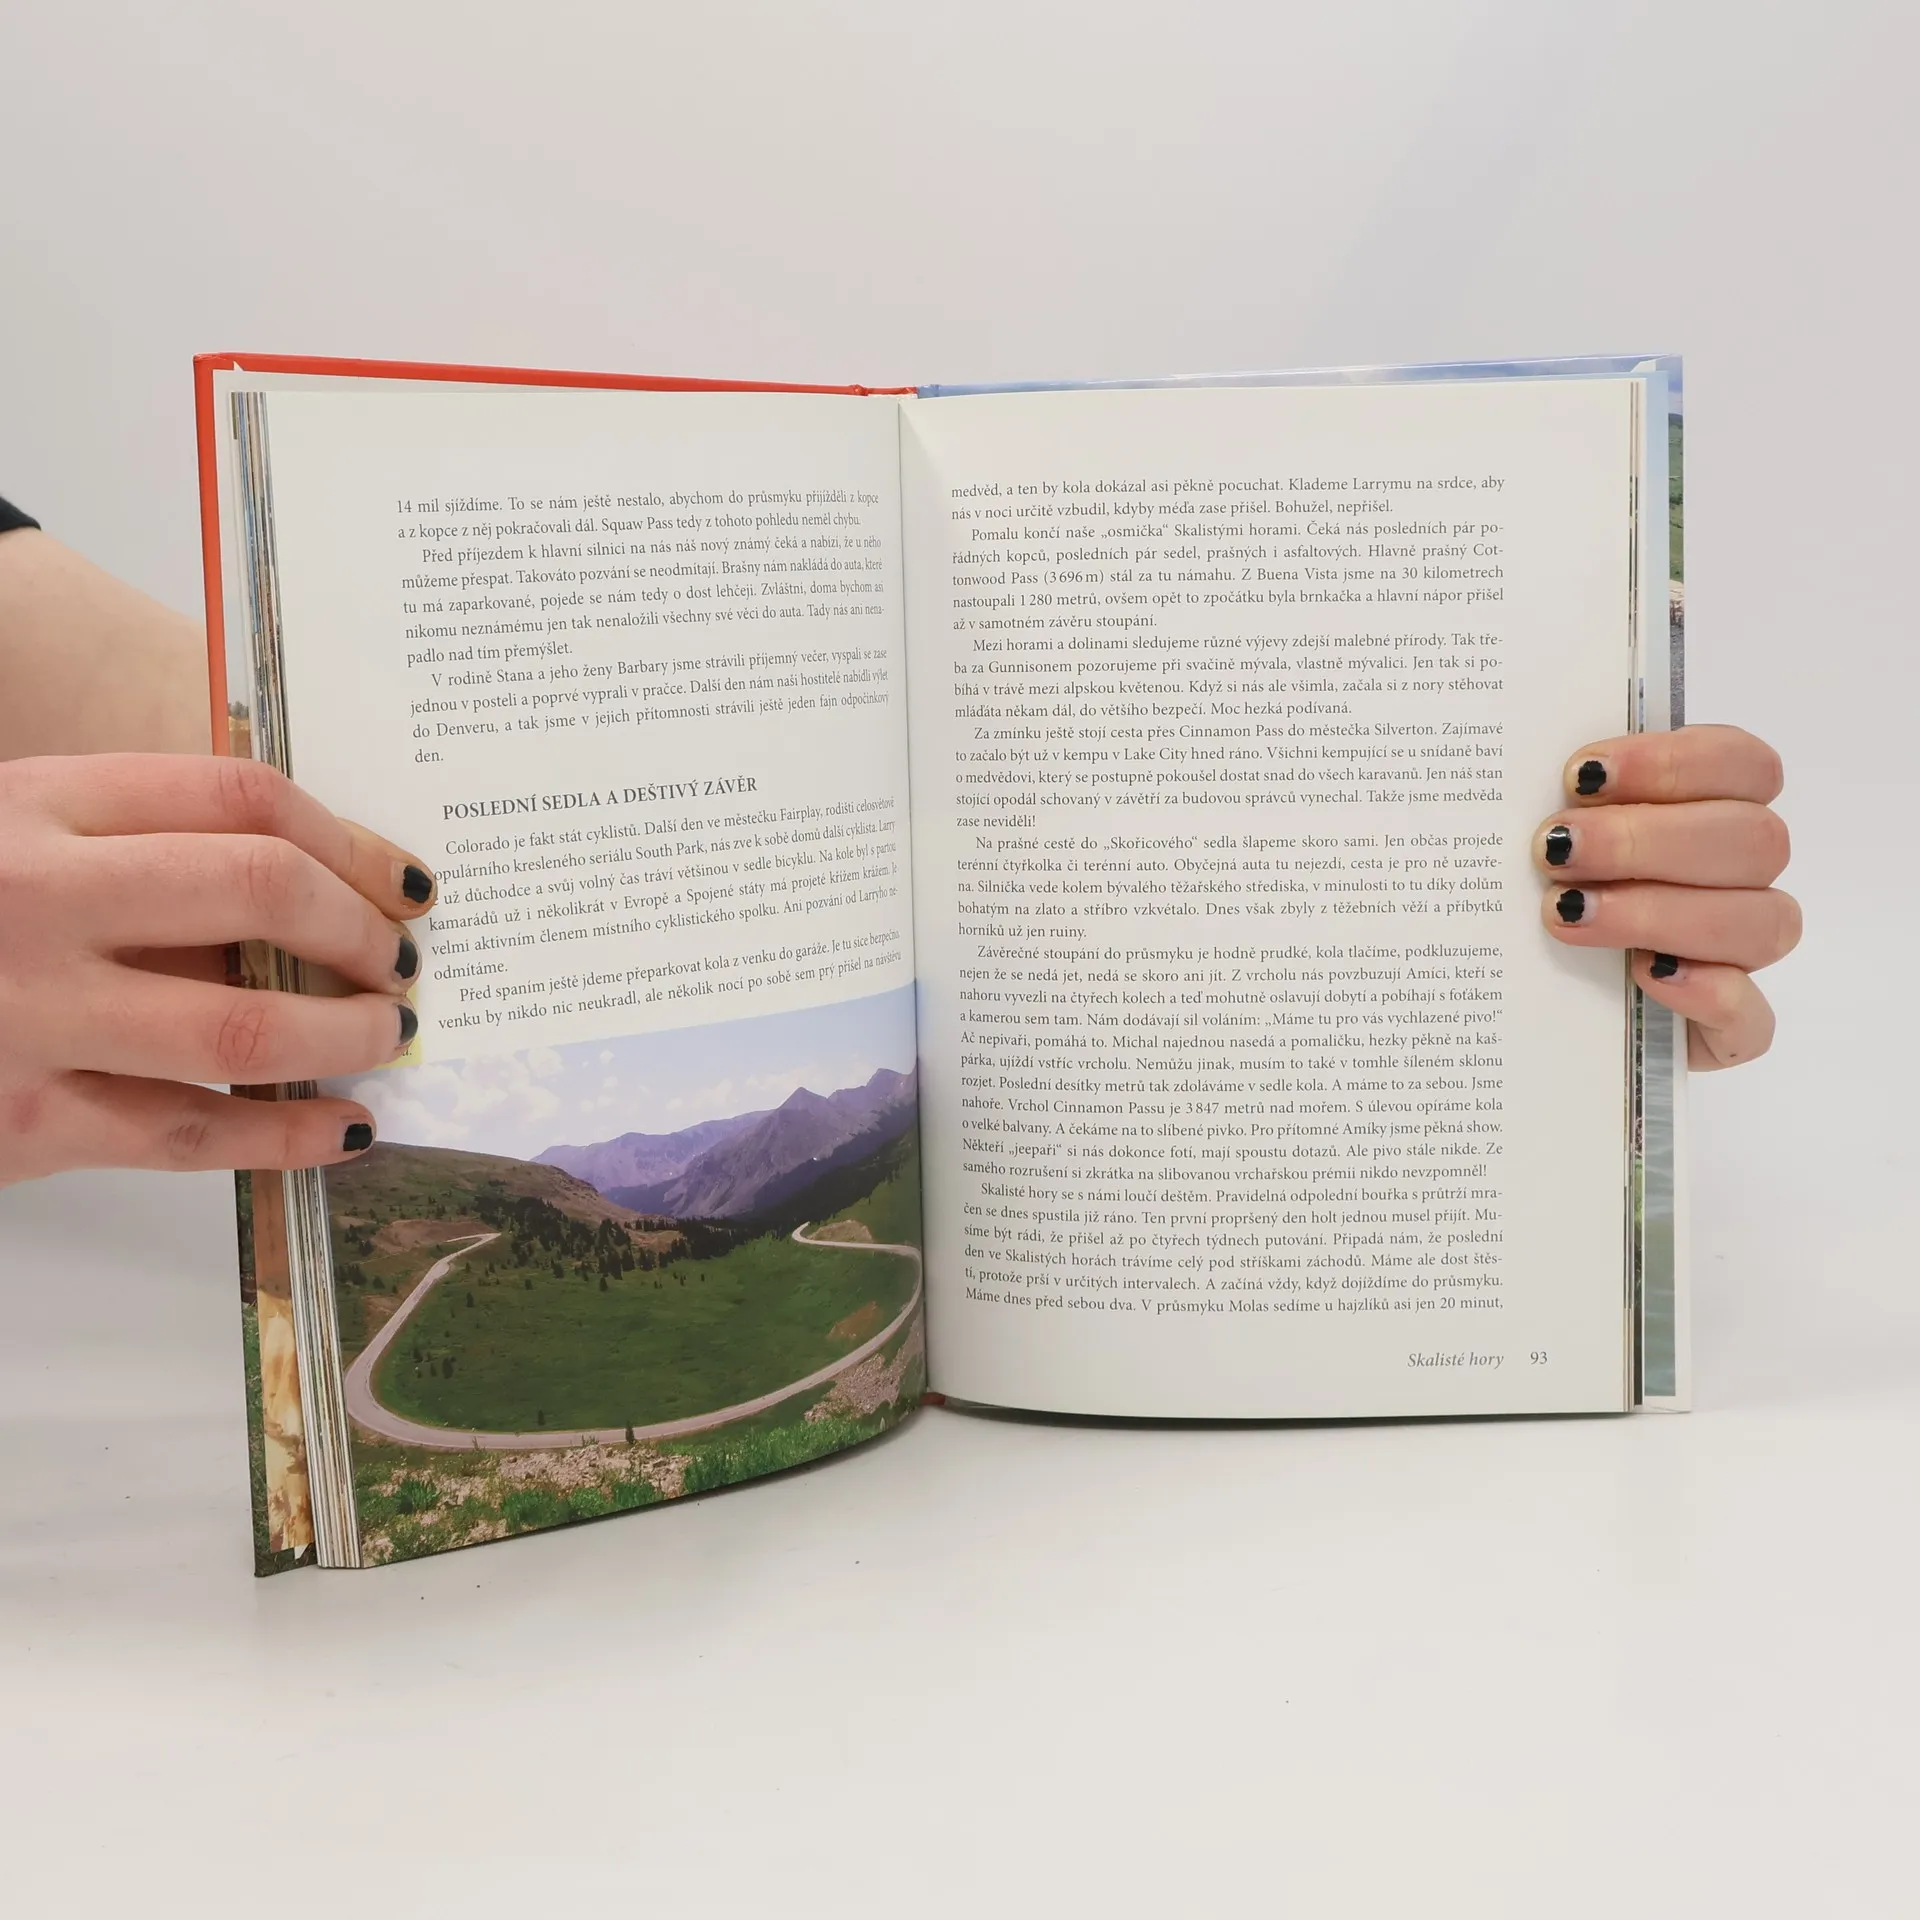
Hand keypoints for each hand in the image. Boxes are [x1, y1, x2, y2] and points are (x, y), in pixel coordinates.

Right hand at [0, 754, 435, 1184]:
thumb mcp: (15, 838)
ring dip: (346, 1032)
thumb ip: (135, 849)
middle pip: (259, 890)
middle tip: (403, 961)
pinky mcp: (25, 1121)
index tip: (401, 880)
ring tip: (387, 1032)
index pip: (238, 795)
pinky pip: (194, 1135)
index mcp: (35, 808)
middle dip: (361, 931)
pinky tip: (346, 1128)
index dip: (348, 838)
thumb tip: (313, 891)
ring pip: (243, 1026)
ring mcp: (29, 1014)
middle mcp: (34, 900)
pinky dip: (290, 1137)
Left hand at [1534, 725, 1795, 1068]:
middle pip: (1753, 840)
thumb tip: (1517, 771)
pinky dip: (1708, 993)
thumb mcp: (1546, 840)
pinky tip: (1648, 975)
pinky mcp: (1727, 1034)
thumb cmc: (1537, 897)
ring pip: (1762, 922)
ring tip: (1567, 913)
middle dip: (1646, 839)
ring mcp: (1742, 959)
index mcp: (1713, 812)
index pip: (1743, 765)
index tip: (1581, 775)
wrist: (1529, 1009)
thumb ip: (1562, 804)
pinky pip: (1751, 1019)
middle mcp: (1741, 881)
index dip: (1673, 762)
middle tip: (1555, 850)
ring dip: (1661, 911)